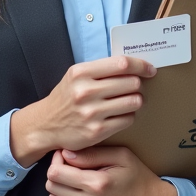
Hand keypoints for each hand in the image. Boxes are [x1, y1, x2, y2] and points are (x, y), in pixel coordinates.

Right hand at [9, 56, 154, 167]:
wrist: (45, 125)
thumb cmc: (66, 98)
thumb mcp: (76, 76)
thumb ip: (100, 69)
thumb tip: (133, 65)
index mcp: (81, 73)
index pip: (122, 64)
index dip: (141, 65)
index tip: (150, 69)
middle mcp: (86, 91)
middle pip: (131, 82)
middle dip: (138, 85)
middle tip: (134, 88)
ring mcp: (92, 113)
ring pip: (134, 101)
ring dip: (136, 100)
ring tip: (129, 101)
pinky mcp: (97, 131)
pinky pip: (128, 119)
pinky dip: (129, 116)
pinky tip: (120, 114)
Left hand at [46, 147, 177, 195]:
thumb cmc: (139, 179)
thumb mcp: (121, 156)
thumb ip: (92, 154)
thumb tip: (66, 154)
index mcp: (98, 183)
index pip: (56, 173)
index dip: (55, 161)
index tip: (62, 157)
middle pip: (52, 187)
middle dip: (56, 174)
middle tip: (67, 169)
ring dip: (57, 191)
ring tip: (71, 184)